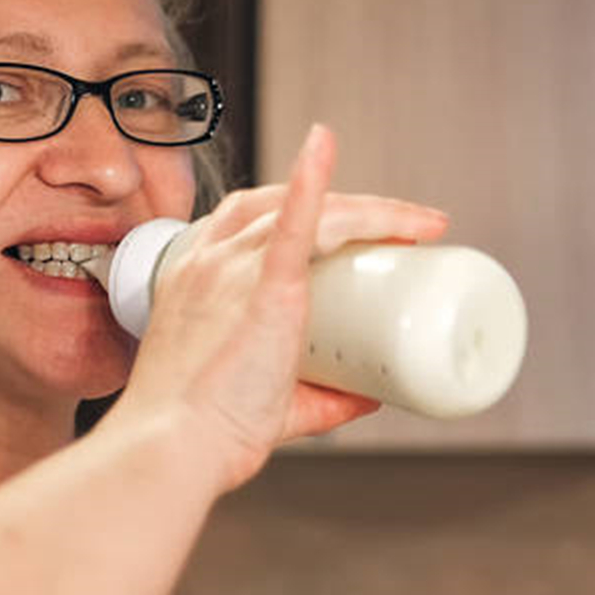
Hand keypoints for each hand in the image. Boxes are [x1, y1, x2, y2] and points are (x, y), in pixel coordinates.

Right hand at [110, 125, 448, 491]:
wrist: (174, 450)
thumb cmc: (203, 432)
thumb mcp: (268, 403)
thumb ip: (321, 399)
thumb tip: (371, 395)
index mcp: (196, 277)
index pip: (252, 219)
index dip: (307, 209)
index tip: (352, 229)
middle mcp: (209, 261)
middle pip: (287, 205)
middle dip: (352, 206)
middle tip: (406, 227)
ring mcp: (230, 270)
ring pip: (312, 213)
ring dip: (372, 210)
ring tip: (420, 224)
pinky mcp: (261, 291)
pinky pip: (292, 224)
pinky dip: (312, 181)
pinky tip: (326, 144)